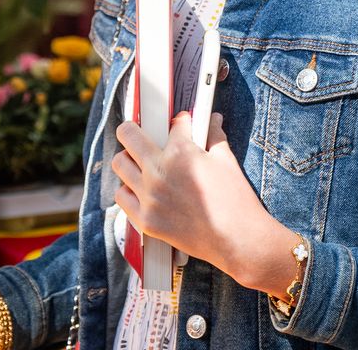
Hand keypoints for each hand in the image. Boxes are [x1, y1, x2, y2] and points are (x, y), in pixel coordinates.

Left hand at [112, 112, 297, 295]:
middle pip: (128, 135)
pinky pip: (121, 196)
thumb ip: (214, 135)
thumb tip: (212, 118)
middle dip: (134, 128)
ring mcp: (149, 197)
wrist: (238, 239)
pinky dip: (128, 189)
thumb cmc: (235, 199)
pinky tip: (140, 189)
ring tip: (140, 163)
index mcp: (180, 152)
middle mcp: (158, 172)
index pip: (172, 125)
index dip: (180, 122)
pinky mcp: (146, 220)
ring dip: (129, 159)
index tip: (181, 126)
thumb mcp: (226, 160)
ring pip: (119, 164)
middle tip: (140, 133)